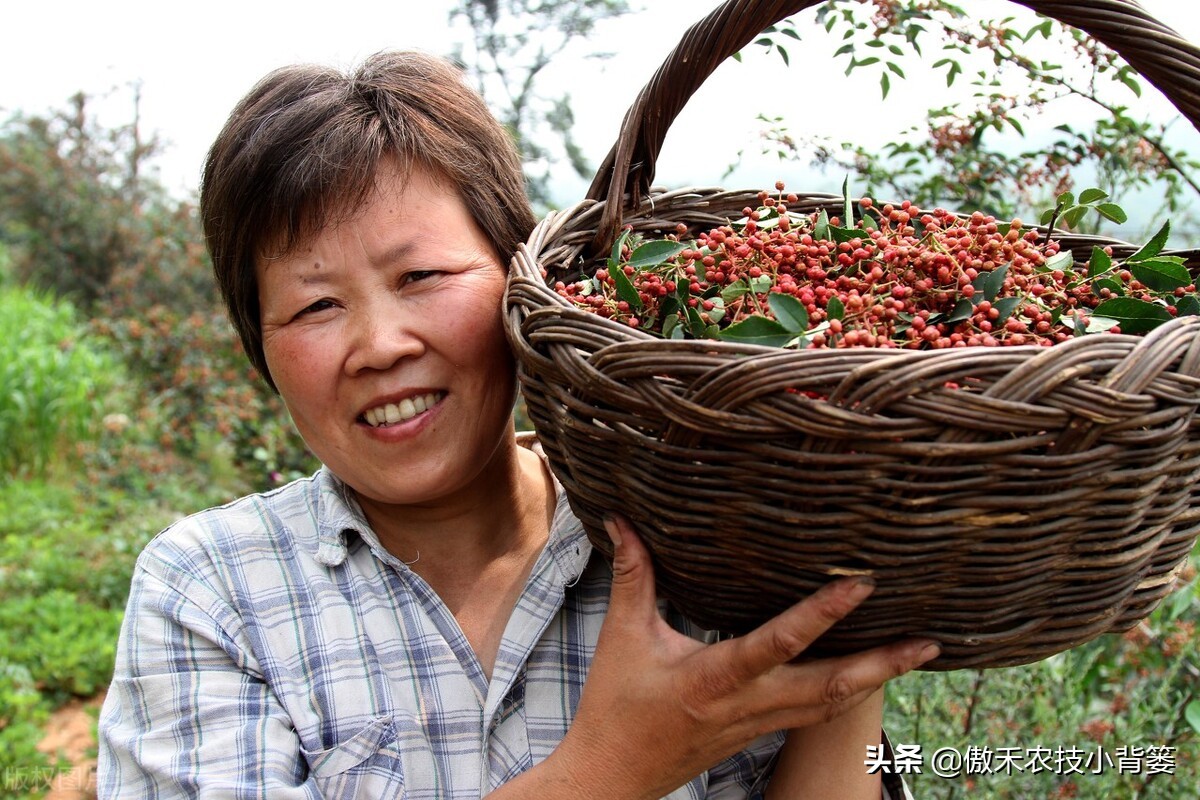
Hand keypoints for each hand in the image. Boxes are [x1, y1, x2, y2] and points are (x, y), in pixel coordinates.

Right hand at [543, 515, 938, 799]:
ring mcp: (758, 724)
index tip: (861, 584)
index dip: (821, 613)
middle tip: (928, 641)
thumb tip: (622, 519)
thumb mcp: (623, 636)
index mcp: (714, 678)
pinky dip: (849, 694)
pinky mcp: (758, 734)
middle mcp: (747, 705)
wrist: (614, 778)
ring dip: (876, 679)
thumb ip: (632, 575)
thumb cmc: (616, 708)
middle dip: (881, 665)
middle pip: (829, 688)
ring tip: (917, 653)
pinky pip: (815, 714)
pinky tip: (869, 677)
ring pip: (831, 706)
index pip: (778, 642)